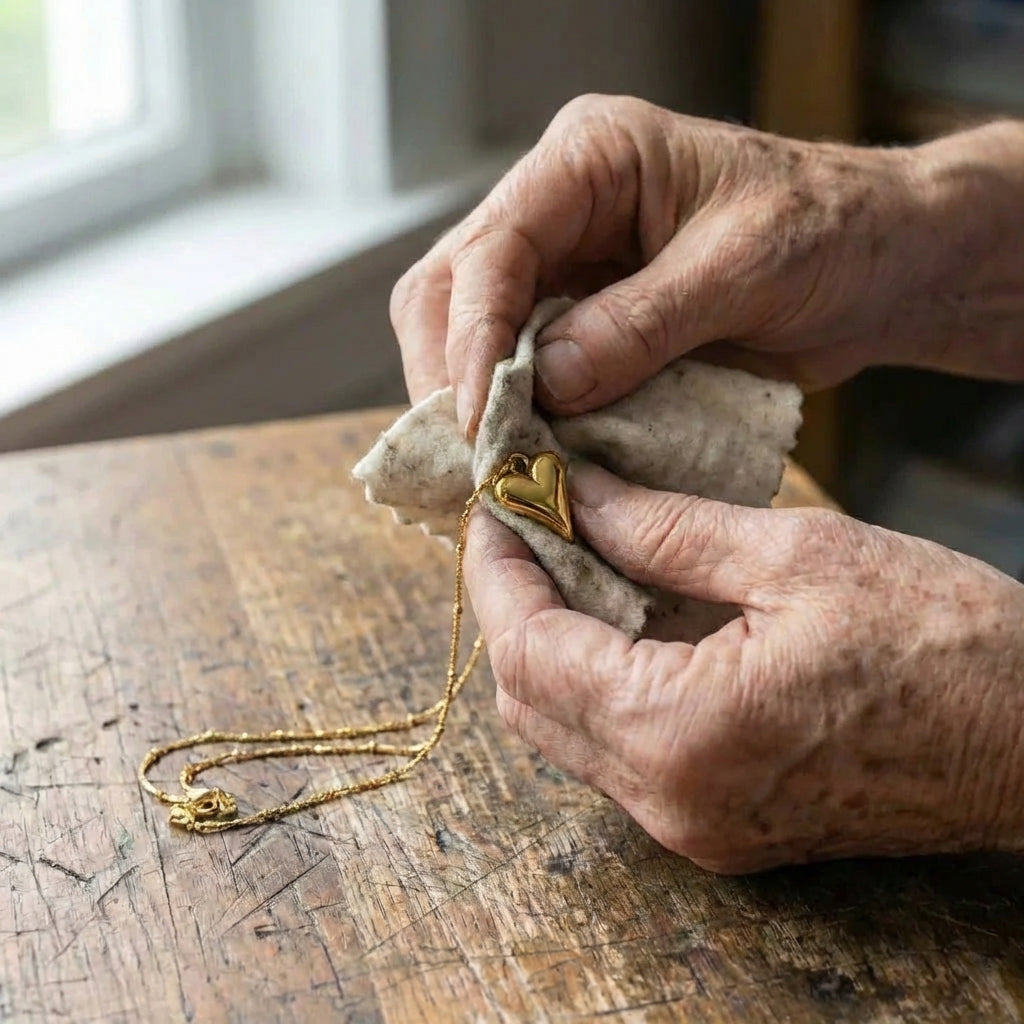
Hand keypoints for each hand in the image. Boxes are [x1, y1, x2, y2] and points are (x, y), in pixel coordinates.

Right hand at [391, 95, 1023, 434]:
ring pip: (469, 335)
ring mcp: (564, 269)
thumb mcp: (744, 267)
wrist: (879, 264)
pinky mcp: (581, 324)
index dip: (473, 337)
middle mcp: (558, 209)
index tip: (478, 419)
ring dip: (474, 404)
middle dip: (451, 376)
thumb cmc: (831, 232)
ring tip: (491, 468)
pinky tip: (525, 458)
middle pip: (450, 290)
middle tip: (471, 457)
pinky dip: (518, 418)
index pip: (493, 248)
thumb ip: (641, 323)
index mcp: (590, 159)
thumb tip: (544, 384)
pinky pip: (521, 372)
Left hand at [464, 462, 1023, 872]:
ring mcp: (692, 825)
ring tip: (569, 555)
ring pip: (566, 730)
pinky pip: (617, 752)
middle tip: (527, 523)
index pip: (528, 650)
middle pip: (530, 699)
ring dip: (552, 641)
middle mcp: (670, 800)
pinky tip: (621, 614)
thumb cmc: (945, 641)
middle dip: (512, 604)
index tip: (494, 504)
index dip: (495, 571)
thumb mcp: (797, 555)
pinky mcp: (716, 826)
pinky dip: (598, 680)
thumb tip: (578, 496)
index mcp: (682, 732)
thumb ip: (665, 529)